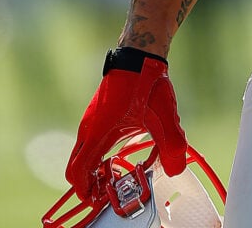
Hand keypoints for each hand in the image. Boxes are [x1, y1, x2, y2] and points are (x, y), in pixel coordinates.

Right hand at [66, 48, 186, 200]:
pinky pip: (92, 143)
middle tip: (112, 189)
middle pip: (77, 168)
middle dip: (91, 184)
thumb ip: (171, 145)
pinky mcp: (99, 115)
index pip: (76, 174)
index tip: (102, 197)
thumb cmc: (146, 82)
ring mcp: (92, 121)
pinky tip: (126, 152)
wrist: (140, 54)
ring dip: (96, 170)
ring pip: (84, 155)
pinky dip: (101, 156)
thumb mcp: (163, 116)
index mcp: (96, 133)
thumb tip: (175, 169)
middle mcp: (89, 129)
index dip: (86, 192)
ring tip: (121, 174)